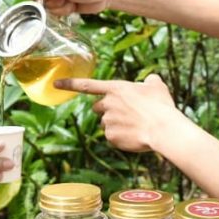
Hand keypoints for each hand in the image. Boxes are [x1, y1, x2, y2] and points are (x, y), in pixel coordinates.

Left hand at [56, 74, 180, 152]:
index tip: (55, 83)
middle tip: (127, 113)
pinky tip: (135, 136)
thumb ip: (149, 81)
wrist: (163, 128)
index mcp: (115, 89)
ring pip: (107, 123)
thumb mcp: (156, 86)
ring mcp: (107, 122)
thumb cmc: (161, 106)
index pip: (87, 85)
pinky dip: (121, 138)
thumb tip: (150, 81)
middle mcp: (107, 104)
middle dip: (108, 110)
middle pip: (98, 107)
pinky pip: (112, 138)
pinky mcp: (111, 138)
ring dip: (117, 124)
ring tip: (136, 125)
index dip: (69, 84)